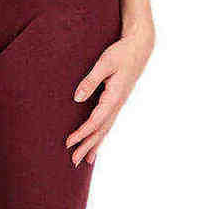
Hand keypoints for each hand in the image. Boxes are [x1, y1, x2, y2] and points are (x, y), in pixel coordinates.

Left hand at [66, 16, 154, 165]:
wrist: (141, 47)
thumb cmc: (122, 52)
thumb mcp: (105, 63)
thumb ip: (90, 80)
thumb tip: (77, 98)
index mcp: (114, 98)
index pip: (95, 121)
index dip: (81, 133)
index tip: (68, 143)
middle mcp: (117, 105)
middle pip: (100, 131)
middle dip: (87, 147)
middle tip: (73, 161)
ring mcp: (118, 105)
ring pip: (105, 130)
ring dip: (94, 145)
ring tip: (85, 161)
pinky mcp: (117, 102)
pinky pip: (108, 124)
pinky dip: (101, 136)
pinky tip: (96, 144)